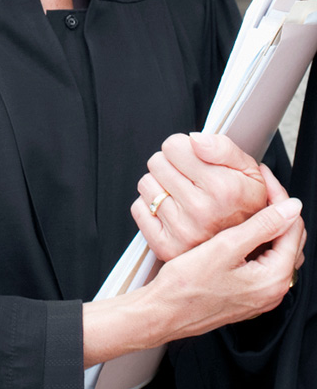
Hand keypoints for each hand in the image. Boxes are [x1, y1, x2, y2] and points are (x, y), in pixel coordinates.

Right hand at [82, 197, 304, 365]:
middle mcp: (272, 290)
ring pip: (275, 248)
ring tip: (250, 202)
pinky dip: (257, 239)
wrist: (164, 312)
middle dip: (277, 208)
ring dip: (267, 223)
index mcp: (274, 279)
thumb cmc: (187, 286)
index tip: (263, 177)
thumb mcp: (225, 247)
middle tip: (259, 185)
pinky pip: (262, 260)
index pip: (292, 227)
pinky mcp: (246, 293)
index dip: (279, 197)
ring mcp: (260, 293)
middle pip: (288, 238)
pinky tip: (239, 227)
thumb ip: (262, 225)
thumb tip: (291, 207)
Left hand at [131, 133, 266, 259]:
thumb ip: (223, 148)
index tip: (193, 160)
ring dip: (160, 185)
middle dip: (171, 165)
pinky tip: (172, 211)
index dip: (183, 149)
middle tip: (189, 179)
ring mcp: (182, 231)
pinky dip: (151, 206)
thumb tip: (194, 140)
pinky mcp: (165, 247)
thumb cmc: (245, 206)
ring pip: (146, 184)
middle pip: (156, 162)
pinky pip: (139, 208)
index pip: (172, 146)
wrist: (248, 248)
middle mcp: (201, 211)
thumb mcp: (249, 171)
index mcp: (222, 188)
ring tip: (181, 195)